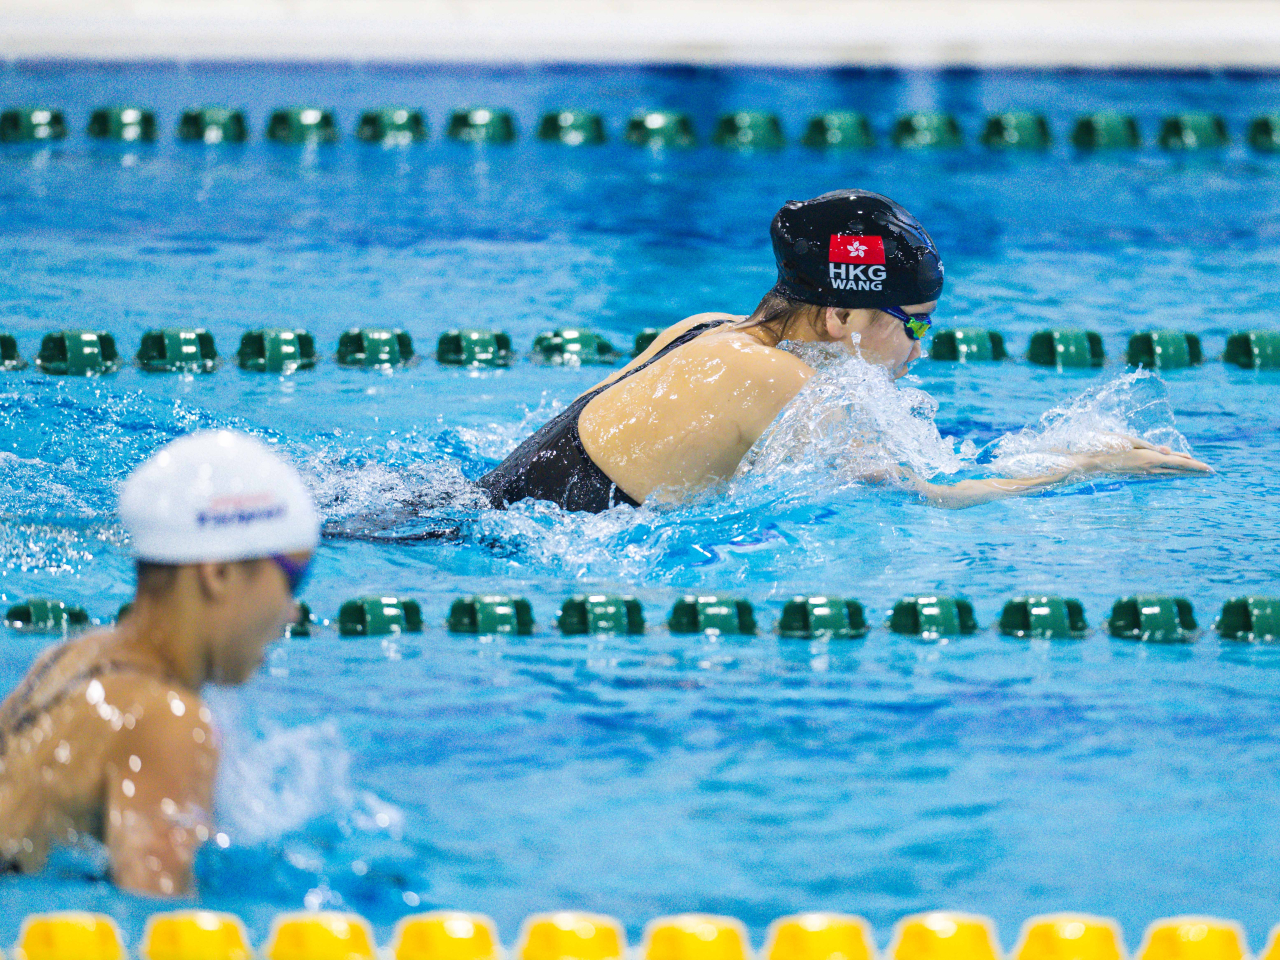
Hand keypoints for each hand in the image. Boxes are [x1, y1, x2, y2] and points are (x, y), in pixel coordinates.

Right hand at [1076, 436, 1211, 474]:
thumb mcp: (1130, 440)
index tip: (1210, 469)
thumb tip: (1168, 452)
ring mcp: (1144, 473)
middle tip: (1211, 473)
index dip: (1196, 466)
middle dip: (1195, 471)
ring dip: (1185, 473)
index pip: (1180, 462)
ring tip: (1197, 473)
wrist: (1090, 464)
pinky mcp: (1138, 474)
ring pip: (1170, 473)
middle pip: (1178, 470)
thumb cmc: (1109, 447)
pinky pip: (1160, 474)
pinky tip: (1174, 473)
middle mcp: (1150, 468)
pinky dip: (1172, 473)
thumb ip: (1151, 446)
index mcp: (1151, 459)